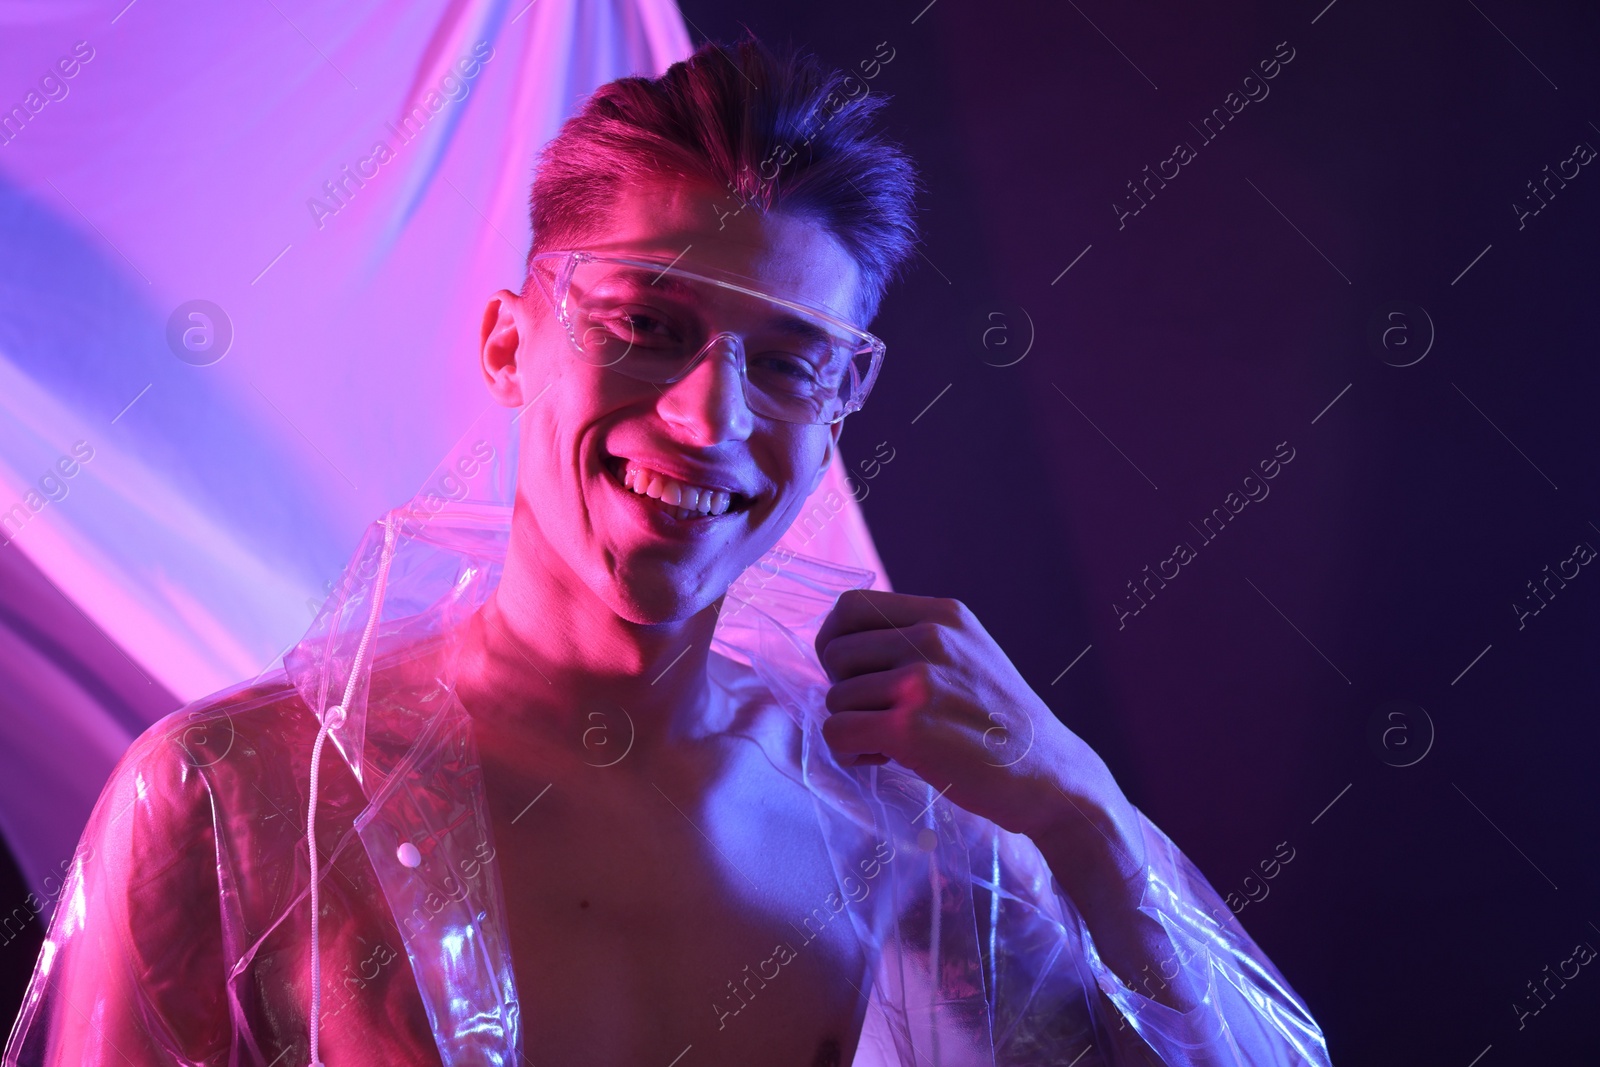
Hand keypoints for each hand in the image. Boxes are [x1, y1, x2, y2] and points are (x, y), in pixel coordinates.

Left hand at [813, 589, 1140, 857]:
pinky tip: (882, 759)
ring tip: (890, 742)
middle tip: (877, 715)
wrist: (1050, 776)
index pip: (851, 606)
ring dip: (852, 726)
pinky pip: (837, 732)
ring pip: (834, 698)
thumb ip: (917, 639)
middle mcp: (931, 638)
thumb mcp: (969, 654)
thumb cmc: (1001, 723)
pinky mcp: (910, 729)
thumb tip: (840, 645)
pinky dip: (848, 752)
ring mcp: (921, 682)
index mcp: (944, 615)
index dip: (835, 641)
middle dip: (843, 689)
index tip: (849, 673)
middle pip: (834, 653)